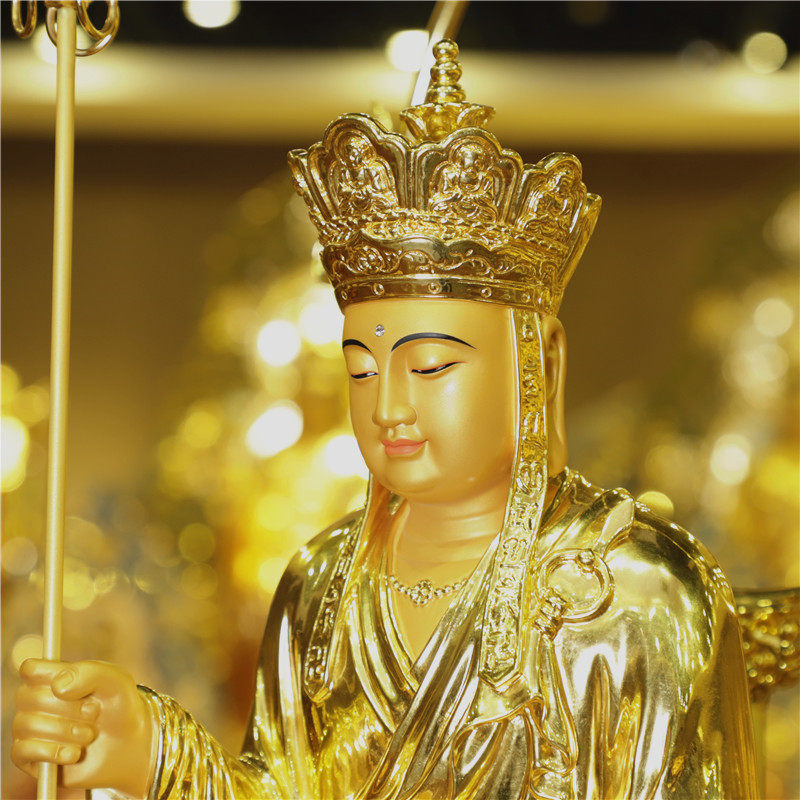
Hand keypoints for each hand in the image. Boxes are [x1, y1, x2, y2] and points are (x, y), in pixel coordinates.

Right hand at [12, 659, 155, 796]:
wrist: (127, 745)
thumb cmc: (119, 706)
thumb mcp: (116, 681)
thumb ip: (90, 673)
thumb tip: (58, 687)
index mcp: (54, 675)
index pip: (30, 669)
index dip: (49, 676)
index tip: (76, 686)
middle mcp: (36, 700)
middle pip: (28, 697)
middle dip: (67, 707)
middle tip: (94, 712)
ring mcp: (30, 728)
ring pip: (26, 725)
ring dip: (64, 731)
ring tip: (90, 734)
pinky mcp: (28, 756)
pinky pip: (22, 751)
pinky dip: (52, 752)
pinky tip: (74, 754)